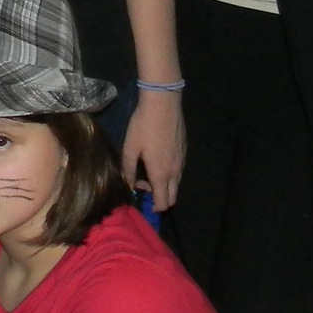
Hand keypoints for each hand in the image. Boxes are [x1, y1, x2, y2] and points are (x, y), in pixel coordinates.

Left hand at [120, 89, 185, 210]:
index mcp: (161, 174)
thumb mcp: (130, 148)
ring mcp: (182, 161)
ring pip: (176, 184)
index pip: (163, 203)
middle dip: (159, 198)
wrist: (163, 104)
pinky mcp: (185, 152)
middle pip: (173, 197)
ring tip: (148, 172)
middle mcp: (175, 172)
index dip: (154, 208)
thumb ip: (128, 170)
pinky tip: (157, 159)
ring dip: (164, 185)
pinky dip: (169, 173)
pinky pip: (179, 171)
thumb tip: (128, 186)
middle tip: (144, 186)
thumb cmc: (143, 126)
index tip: (143, 203)